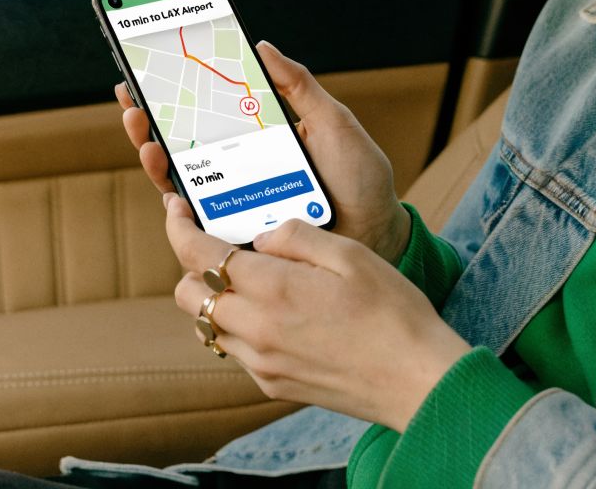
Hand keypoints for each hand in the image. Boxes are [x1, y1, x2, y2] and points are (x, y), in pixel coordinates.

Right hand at [115, 40, 410, 261]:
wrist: (378, 234)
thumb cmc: (361, 180)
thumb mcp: (333, 122)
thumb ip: (299, 87)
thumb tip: (262, 45)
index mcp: (256, 137)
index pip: (205, 110)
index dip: (174, 91)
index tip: (149, 65)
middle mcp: (237, 169)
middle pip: (180, 143)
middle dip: (148, 120)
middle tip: (132, 97)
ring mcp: (233, 203)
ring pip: (178, 181)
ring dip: (153, 157)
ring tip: (146, 137)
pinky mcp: (237, 237)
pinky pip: (196, 224)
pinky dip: (176, 207)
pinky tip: (171, 191)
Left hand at [165, 195, 470, 430]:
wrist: (418, 381)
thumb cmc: (393, 312)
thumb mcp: (349, 255)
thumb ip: (295, 237)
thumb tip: (260, 236)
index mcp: (272, 289)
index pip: (198, 255)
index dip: (179, 228)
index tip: (177, 210)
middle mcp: (255, 329)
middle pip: (189, 295)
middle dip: (194, 267)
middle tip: (219, 248)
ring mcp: (261, 362)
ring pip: (207, 327)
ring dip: (216, 300)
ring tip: (250, 283)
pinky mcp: (272, 385)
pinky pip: (235, 351)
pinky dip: (240, 329)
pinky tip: (275, 316)